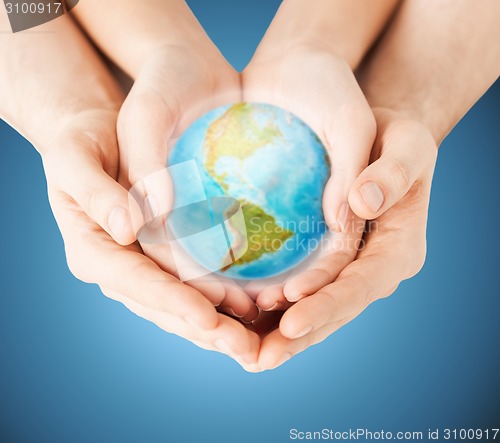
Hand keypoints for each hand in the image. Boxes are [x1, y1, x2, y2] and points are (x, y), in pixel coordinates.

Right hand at [43, 109, 260, 368]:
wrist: (96, 139)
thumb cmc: (80, 142)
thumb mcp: (73, 158)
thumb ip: (95, 193)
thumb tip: (128, 229)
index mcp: (92, 250)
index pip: (135, 282)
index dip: (171, 300)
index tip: (209, 318)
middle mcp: (116, 268)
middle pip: (161, 306)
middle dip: (203, 329)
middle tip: (245, 349)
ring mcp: (139, 268)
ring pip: (178, 306)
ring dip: (215, 326)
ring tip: (254, 342)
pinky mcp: (160, 260)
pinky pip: (189, 288)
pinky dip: (217, 303)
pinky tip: (249, 311)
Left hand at [254, 109, 436, 369]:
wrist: (382, 145)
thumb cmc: (398, 142)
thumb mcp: (408, 146)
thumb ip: (393, 173)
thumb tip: (361, 203)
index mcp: (399, 250)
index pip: (363, 284)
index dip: (329, 303)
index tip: (291, 316)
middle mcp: (375, 269)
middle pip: (338, 309)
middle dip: (300, 334)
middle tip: (260, 357)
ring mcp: (351, 270)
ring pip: (319, 309)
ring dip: (285, 333)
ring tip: (248, 353)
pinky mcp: (329, 264)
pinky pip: (305, 293)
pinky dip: (279, 311)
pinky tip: (248, 320)